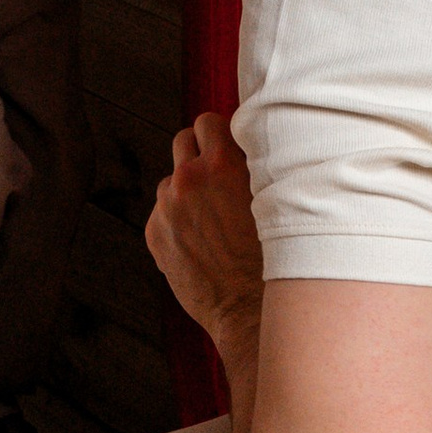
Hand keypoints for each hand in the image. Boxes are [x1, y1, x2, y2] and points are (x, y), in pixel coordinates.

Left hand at [146, 114, 264, 347]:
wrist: (251, 311)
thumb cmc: (274, 257)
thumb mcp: (277, 198)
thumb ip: (255, 167)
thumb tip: (249, 145)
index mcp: (221, 164)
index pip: (207, 122)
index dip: (218, 133)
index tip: (226, 145)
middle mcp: (188, 180)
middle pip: (182, 142)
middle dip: (198, 154)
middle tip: (217, 176)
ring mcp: (167, 207)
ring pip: (171, 181)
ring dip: (187, 191)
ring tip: (213, 219)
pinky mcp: (154, 234)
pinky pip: (161, 213)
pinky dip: (176, 221)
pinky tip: (201, 241)